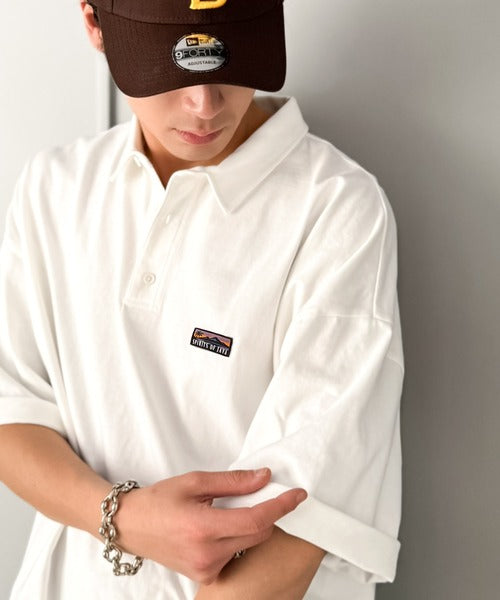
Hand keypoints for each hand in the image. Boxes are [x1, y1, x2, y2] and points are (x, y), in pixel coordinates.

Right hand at [113, 468, 306, 583]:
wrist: (132, 526)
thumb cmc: (159, 501)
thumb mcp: (195, 481)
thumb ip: (234, 481)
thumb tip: (264, 478)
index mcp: (203, 528)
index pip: (256, 519)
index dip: (281, 506)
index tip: (298, 494)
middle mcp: (207, 555)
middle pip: (258, 534)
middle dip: (270, 512)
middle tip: (268, 492)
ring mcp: (206, 570)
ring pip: (249, 545)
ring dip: (254, 525)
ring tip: (236, 507)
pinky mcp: (205, 576)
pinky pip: (236, 555)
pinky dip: (240, 537)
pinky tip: (225, 524)